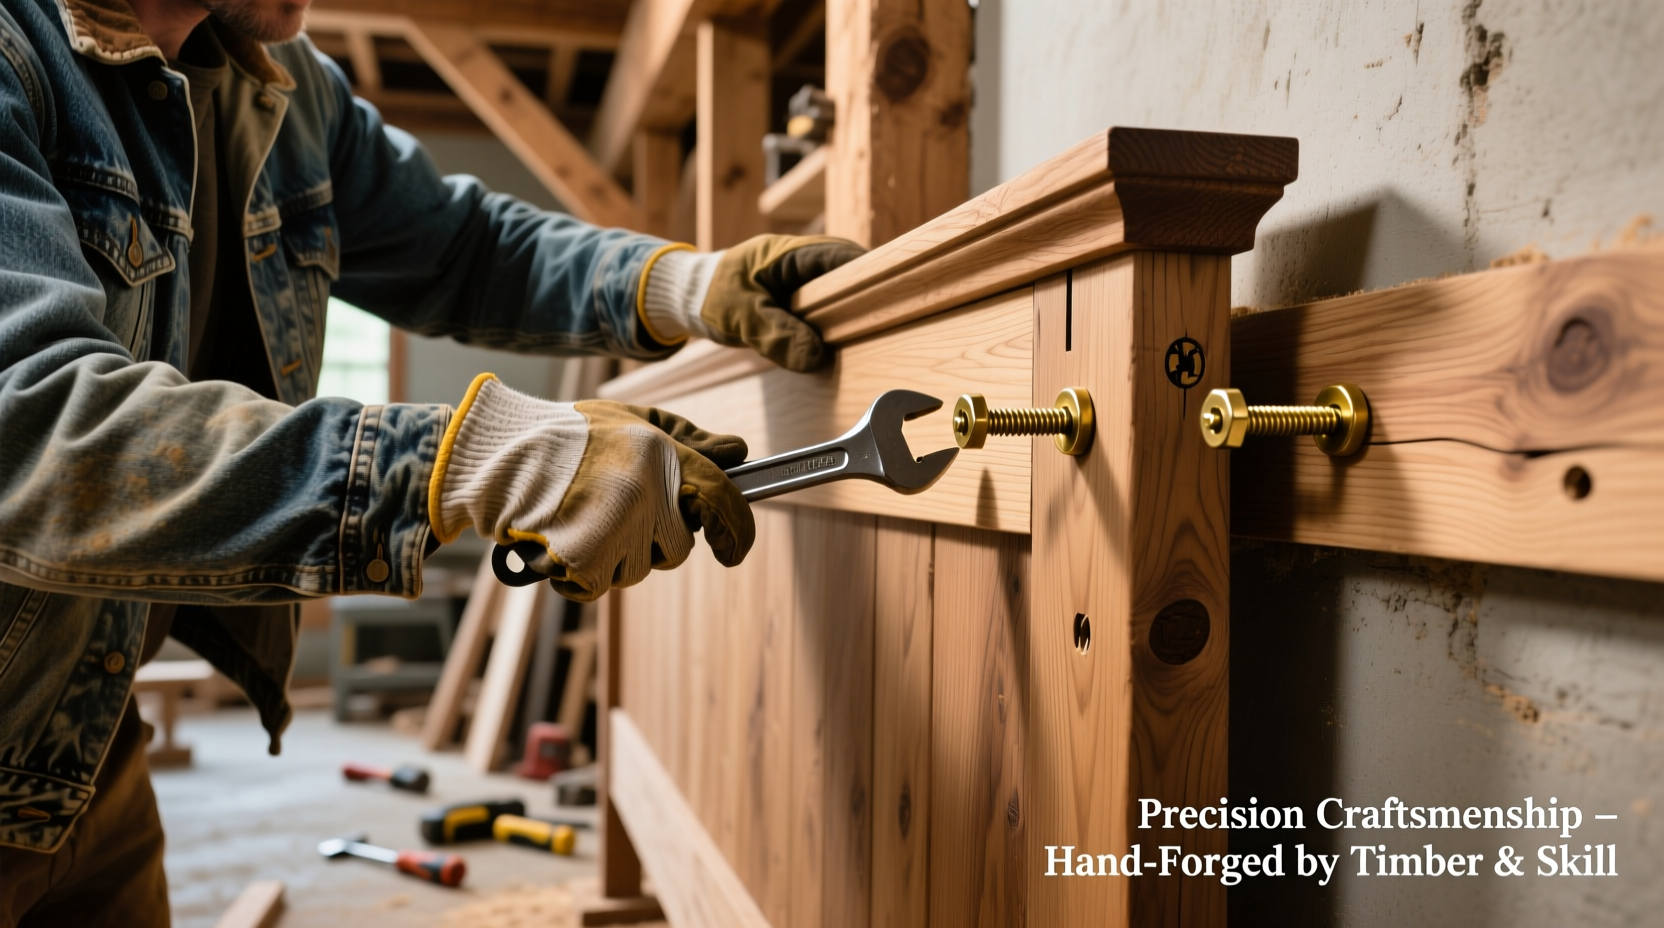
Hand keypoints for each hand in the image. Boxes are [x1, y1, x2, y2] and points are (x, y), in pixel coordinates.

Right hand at [430, 375, 753, 600]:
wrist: (497, 460)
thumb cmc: (566, 437)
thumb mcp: (632, 418)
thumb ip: (688, 436)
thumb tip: (738, 453)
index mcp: (662, 454)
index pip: (722, 499)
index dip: (736, 530)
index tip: (734, 551)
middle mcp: (647, 492)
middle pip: (677, 547)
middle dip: (654, 542)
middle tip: (615, 517)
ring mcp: (620, 528)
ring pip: (639, 569)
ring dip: (615, 556)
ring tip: (580, 520)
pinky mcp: (590, 560)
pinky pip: (601, 584)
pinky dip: (582, 573)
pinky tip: (563, 541)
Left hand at [638, 234, 865, 371]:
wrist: (686, 296)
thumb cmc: (709, 297)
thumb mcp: (741, 317)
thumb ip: (776, 335)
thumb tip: (816, 358)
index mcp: (789, 253)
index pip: (841, 256)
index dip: (867, 275)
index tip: (886, 298)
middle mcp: (801, 259)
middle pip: (848, 271)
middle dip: (863, 295)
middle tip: (880, 322)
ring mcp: (800, 276)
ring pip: (838, 289)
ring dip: (847, 309)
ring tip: (863, 333)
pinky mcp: (796, 295)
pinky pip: (824, 303)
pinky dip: (831, 319)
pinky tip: (836, 340)